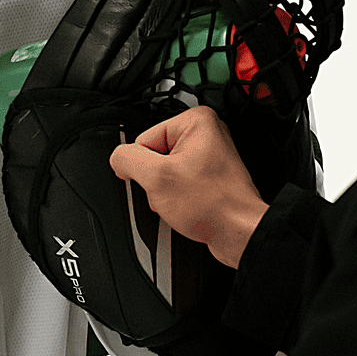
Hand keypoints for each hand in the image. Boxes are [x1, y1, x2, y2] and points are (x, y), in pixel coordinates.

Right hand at [109, 106, 267, 268]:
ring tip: (184, 201)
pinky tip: (189, 207)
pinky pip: (179, 184)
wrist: (238, 234)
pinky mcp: (209, 177)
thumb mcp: (156, 178)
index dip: (144, 164)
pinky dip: (177, 198)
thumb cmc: (214, 205)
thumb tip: (118, 158)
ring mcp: (209, 157)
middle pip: (155, 155)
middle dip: (156, 180)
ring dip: (165, 191)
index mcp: (196, 122)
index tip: (157, 179)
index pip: (144, 138)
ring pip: (165, 172)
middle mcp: (206, 134)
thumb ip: (128, 160)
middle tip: (174, 192)